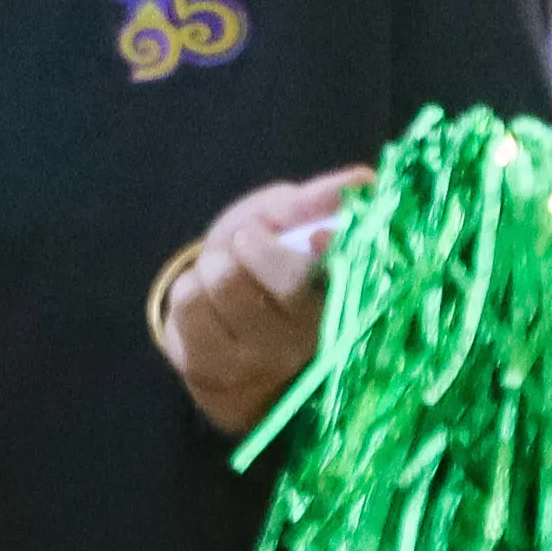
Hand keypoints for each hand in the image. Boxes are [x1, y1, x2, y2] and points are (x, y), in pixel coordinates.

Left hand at [153, 166, 372, 439]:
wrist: (218, 329)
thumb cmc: (263, 267)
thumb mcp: (289, 222)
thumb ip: (319, 201)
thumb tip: (363, 180)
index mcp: (341, 300)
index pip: (348, 280)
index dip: (334, 254)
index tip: (319, 236)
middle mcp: (309, 341)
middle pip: (284, 278)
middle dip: (256, 243)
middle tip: (248, 239)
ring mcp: (261, 361)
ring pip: (227, 282)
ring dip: (216, 265)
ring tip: (226, 275)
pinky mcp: (211, 371)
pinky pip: (188, 304)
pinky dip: (190, 289)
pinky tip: (206, 304)